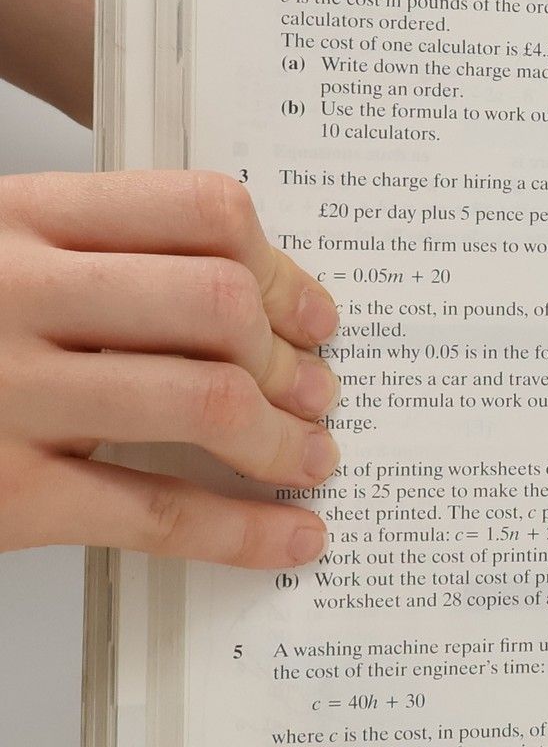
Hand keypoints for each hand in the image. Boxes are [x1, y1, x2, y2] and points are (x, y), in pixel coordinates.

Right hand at [0, 171, 340, 565]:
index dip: (281, 269)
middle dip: (291, 359)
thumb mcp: (2, 257)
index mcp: (21, 217)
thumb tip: (261, 300)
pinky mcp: (6, 491)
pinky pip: (155, 509)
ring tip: (309, 457)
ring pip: (204, 402)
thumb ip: (104, 259)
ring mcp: (7, 393)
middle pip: (216, 304)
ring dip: (285, 440)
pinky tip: (292, 535)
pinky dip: (244, 530)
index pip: (197, 211)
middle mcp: (14, 294)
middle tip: (318, 394)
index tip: (313, 316)